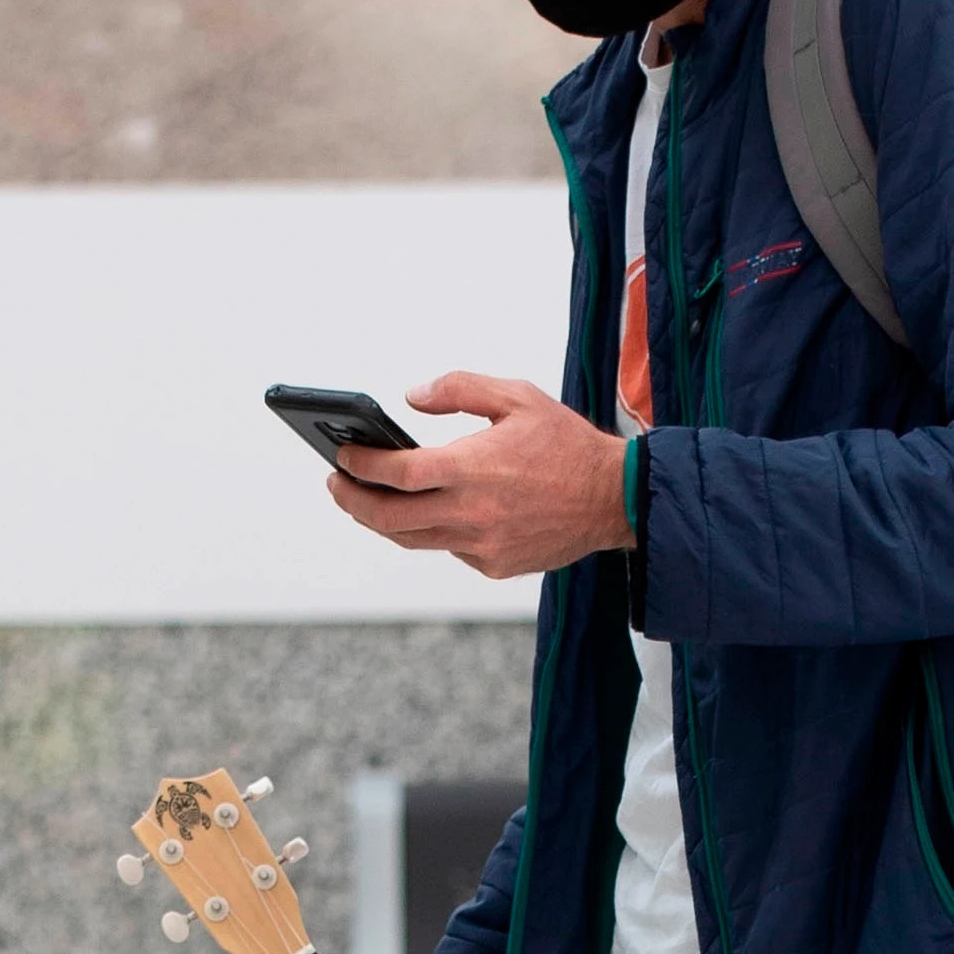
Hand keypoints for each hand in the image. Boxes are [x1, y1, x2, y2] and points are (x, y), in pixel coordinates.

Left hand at [325, 372, 631, 579]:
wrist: (615, 498)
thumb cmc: (567, 444)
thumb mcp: (517, 396)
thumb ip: (459, 388)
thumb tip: (411, 397)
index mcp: (473, 468)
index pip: (397, 473)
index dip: (361, 466)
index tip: (341, 456)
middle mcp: (472, 513)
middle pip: (390, 518)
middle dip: (353, 501)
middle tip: (338, 483)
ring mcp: (482, 545)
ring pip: (412, 539)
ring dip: (382, 520)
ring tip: (366, 498)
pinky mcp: (494, 564)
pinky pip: (448, 548)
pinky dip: (432, 530)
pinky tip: (429, 510)